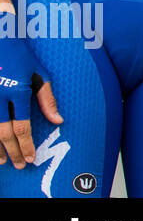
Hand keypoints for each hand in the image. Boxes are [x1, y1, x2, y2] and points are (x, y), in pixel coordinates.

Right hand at [0, 29, 60, 168]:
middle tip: (18, 165)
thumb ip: (47, 98)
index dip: (26, 144)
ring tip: (2, 161)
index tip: (30, 158)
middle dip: (11, 151)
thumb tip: (59, 121)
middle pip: (3, 133)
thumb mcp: (38, 72)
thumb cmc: (20, 56)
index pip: (22, 125)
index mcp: (18, 89)